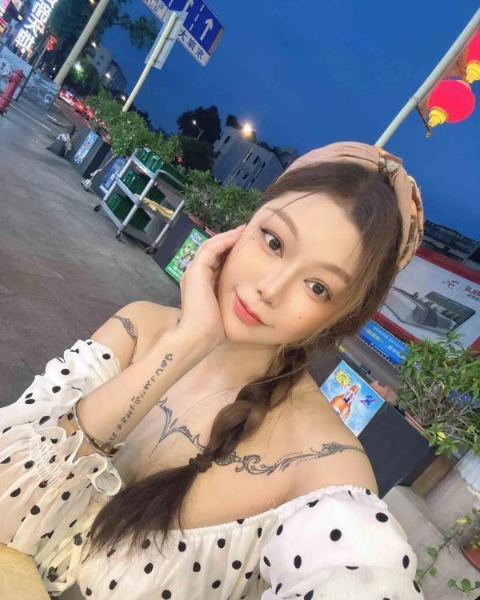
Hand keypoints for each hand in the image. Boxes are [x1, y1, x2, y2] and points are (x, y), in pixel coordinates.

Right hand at [176, 224, 246, 352]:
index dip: (228, 251)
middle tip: (244, 232)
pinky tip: (237, 236)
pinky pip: (211, 249)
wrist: (199, 336)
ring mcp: (193, 272)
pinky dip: (224, 241)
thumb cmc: (213, 330)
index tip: (244, 245)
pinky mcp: (196, 271)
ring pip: (210, 246)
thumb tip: (249, 301)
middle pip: (211, 250)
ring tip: (243, 230)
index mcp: (200, 284)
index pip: (214, 261)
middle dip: (228, 240)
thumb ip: (230, 300)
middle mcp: (194, 275)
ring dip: (227, 236)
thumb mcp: (225, 309)